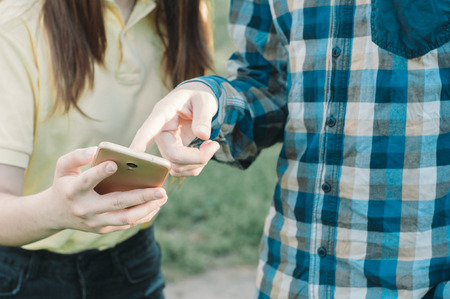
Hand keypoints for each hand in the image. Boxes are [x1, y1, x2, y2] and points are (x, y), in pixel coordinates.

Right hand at [49, 147, 167, 233]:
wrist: (55, 214)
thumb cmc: (65, 183)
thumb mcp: (63, 167)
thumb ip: (76, 156)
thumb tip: (95, 150)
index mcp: (73, 190)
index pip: (87, 181)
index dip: (99, 173)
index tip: (114, 163)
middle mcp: (84, 209)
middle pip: (116, 203)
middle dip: (141, 196)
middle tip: (161, 189)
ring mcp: (94, 222)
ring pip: (125, 218)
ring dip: (147, 208)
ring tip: (163, 197)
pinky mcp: (102, 229)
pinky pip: (126, 224)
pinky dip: (143, 215)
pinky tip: (156, 205)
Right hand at [130, 82, 219, 175]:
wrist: (197, 102)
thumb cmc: (198, 97)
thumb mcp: (205, 100)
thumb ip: (203, 116)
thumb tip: (202, 135)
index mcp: (163, 113)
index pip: (149, 129)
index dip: (141, 141)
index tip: (133, 152)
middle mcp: (160, 131)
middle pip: (172, 155)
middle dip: (197, 157)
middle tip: (213, 145)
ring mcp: (165, 144)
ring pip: (176, 167)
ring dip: (198, 163)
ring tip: (210, 145)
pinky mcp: (172, 154)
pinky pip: (180, 170)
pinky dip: (196, 166)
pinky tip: (204, 151)